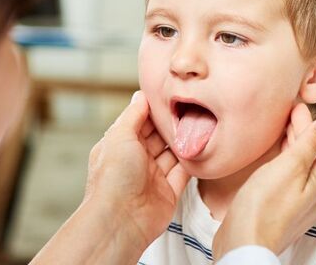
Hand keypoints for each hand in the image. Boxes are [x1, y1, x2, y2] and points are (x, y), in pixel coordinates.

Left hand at [32, 91, 189, 264]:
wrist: (121, 220)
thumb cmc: (113, 178)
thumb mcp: (120, 136)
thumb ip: (134, 115)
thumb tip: (141, 95)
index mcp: (120, 146)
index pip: (139, 122)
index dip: (153, 110)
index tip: (171, 96)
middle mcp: (136, 161)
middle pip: (158, 136)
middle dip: (172, 124)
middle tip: (191, 107)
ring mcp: (153, 177)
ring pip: (173, 153)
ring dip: (184, 141)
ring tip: (200, 123)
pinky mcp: (169, 192)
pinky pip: (184, 172)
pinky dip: (192, 161)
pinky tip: (201, 146)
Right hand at [212, 103, 315, 260]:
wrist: (243, 243)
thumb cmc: (262, 208)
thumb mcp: (288, 167)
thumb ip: (307, 145)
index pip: (315, 143)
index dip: (305, 123)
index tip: (295, 106)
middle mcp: (312, 194)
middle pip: (308, 155)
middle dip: (299, 133)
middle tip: (288, 113)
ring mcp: (297, 204)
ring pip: (297, 168)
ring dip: (289, 148)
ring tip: (280, 131)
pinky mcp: (279, 210)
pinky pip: (285, 180)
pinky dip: (280, 165)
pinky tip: (270, 161)